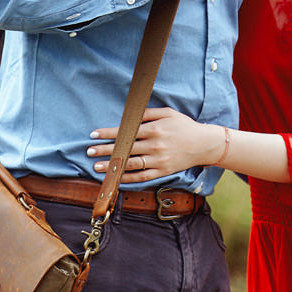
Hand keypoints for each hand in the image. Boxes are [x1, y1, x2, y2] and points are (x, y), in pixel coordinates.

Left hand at [86, 108, 224, 180]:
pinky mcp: (162, 172)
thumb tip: (129, 116)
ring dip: (112, 166)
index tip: (94, 134)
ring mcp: (158, 161)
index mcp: (155, 129)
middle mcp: (155, 145)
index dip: (108, 133)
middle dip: (105, 150)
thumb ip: (148, 114)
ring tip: (96, 166)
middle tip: (88, 151)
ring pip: (131, 164)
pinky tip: (116, 177)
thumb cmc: (184, 126)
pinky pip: (142, 177)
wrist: (203, 144)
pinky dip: (127, 178)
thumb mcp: (168, 113)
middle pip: (125, 148)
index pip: (126, 131)